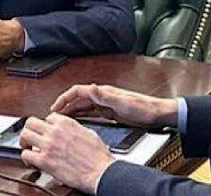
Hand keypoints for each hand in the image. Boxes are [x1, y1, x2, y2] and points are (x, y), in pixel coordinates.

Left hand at [19, 113, 114, 192]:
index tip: (46, 131)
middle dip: (30, 130)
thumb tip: (69, 132)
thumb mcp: (88, 133)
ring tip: (27, 148)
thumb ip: (74, 129)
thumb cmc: (98, 156)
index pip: (48, 117)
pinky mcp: (44, 161)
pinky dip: (26, 158)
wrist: (101, 172)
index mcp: (67, 123)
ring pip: (25, 135)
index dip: (46, 125)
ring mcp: (48, 145)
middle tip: (30, 137)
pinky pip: (25, 155)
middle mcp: (55, 131)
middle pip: (31, 122)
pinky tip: (31, 162)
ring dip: (24, 142)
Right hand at [50, 84, 178, 128]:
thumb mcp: (123, 102)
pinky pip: (91, 113)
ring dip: (71, 111)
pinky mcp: (110, 112)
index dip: (65, 98)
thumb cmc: (143, 107)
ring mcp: (106, 104)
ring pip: (83, 106)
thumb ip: (105, 95)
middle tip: (53, 116)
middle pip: (78, 99)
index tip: (55, 107)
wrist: (157, 114)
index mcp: (103, 92)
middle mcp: (103, 96)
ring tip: (61, 120)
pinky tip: (78, 123)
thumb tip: (91, 87)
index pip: (78, 91)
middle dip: (64, 105)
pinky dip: (82, 117)